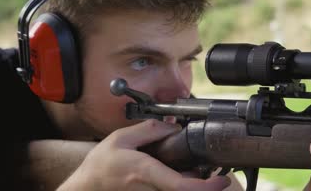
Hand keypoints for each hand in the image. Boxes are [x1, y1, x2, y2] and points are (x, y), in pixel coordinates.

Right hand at [57, 119, 230, 190]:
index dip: (206, 187)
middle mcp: (150, 188)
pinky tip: (184, 174)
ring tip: (204, 172)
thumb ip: (149, 130)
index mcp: (145, 172)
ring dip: (196, 184)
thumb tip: (172, 125)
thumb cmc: (101, 165)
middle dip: (207, 183)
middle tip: (219, 171)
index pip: (181, 185)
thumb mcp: (121, 138)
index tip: (223, 180)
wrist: (87, 187)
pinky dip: (183, 184)